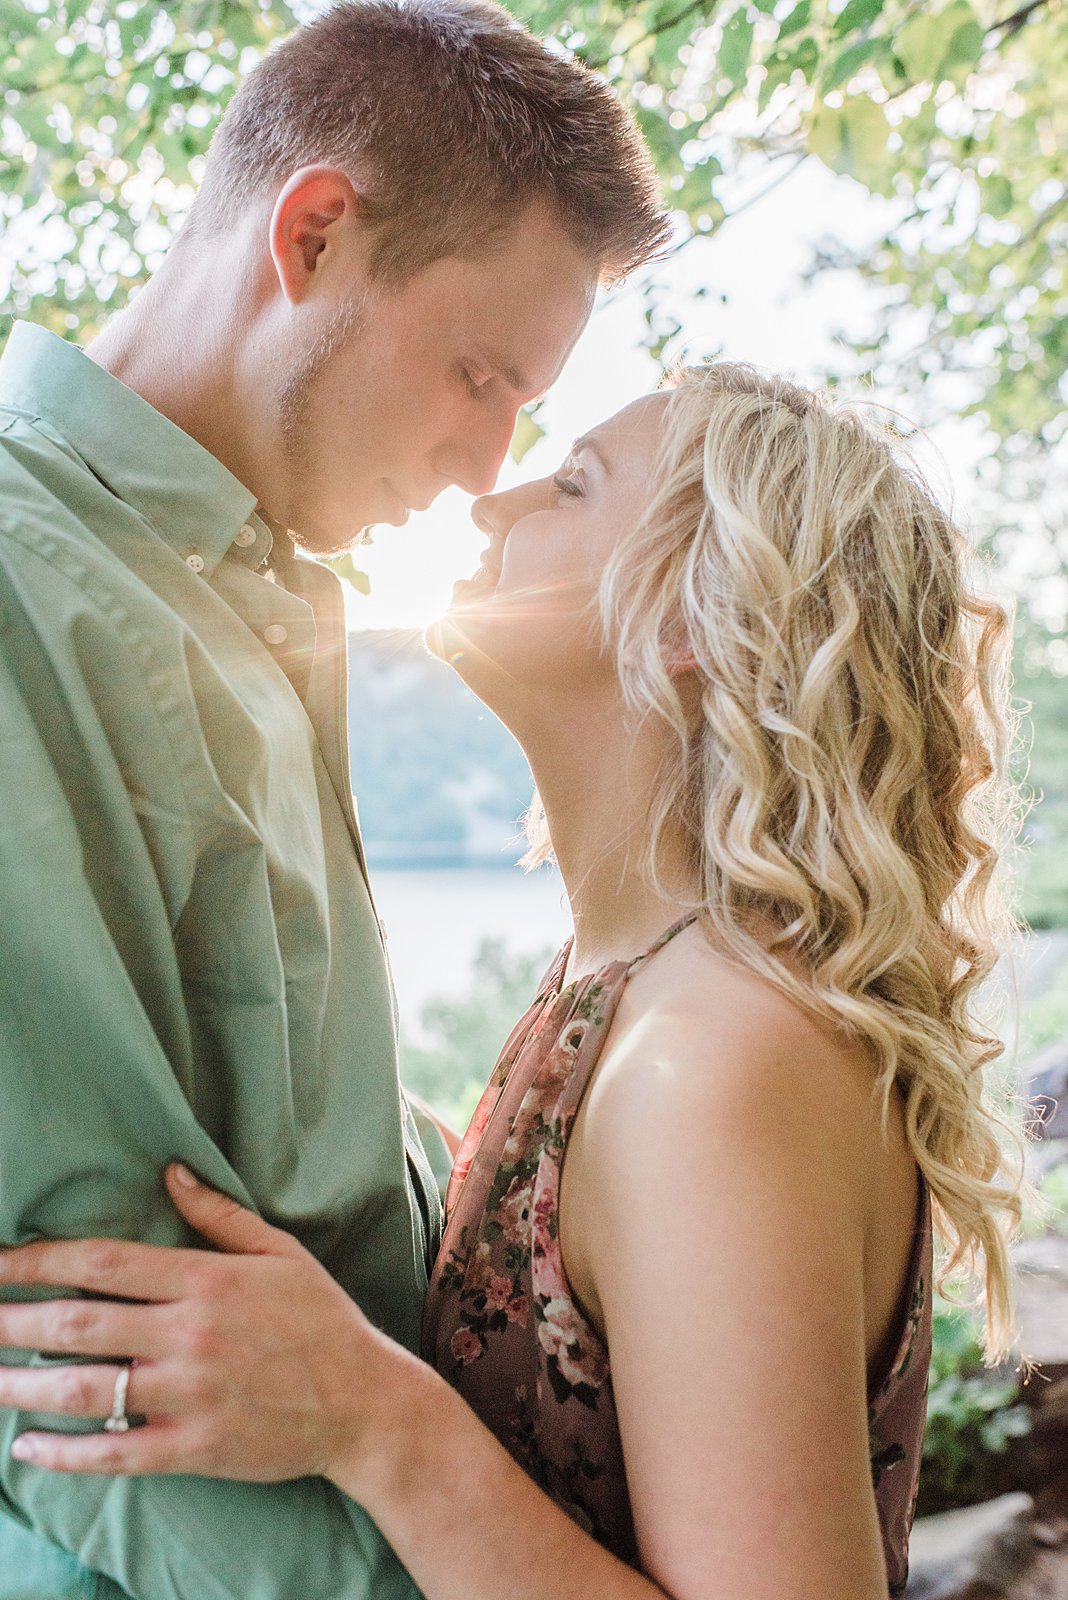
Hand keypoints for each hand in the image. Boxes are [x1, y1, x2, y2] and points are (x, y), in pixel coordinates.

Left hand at [0, 1165, 393, 1483]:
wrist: (365, 1404)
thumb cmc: (322, 1321)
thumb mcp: (281, 1253)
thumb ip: (219, 1215)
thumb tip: (169, 1172)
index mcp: (208, 1281)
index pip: (105, 1264)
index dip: (43, 1260)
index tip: (0, 1261)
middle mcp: (191, 1335)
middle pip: (81, 1325)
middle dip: (14, 1320)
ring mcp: (189, 1396)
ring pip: (86, 1391)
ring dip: (21, 1386)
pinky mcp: (194, 1450)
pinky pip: (114, 1455)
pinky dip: (64, 1455)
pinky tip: (27, 1448)